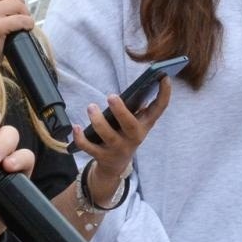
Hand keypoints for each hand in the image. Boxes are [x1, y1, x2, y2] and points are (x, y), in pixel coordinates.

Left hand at [74, 77, 172, 196]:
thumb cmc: (125, 134)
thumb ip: (136, 106)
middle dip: (121, 111)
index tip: (164, 76)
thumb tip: (139, 85)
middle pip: (130, 126)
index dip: (165, 93)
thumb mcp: (135, 122)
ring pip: (108, 136)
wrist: (115, 165)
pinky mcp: (102, 156)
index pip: (160, 108)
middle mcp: (135, 137)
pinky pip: (89, 148)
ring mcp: (118, 148)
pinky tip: (76, 127)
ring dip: (98, 121)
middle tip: (111, 96)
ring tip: (91, 107)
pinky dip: (81, 138)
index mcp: (145, 125)